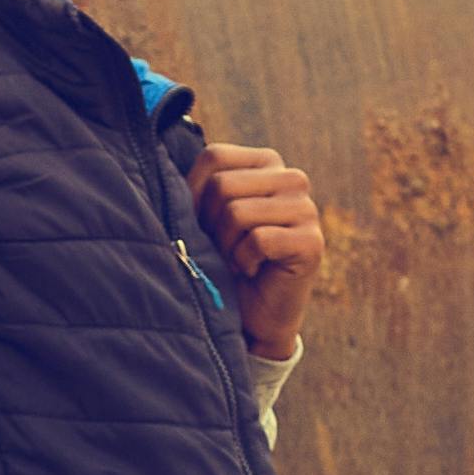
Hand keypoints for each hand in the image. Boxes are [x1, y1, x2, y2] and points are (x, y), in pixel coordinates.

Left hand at [190, 142, 324, 359]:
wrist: (250, 317)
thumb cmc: (222, 261)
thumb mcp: (204, 215)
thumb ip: (196, 186)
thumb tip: (161, 166)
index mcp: (266, 163)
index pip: (214, 157)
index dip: (194, 195)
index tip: (204, 226)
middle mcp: (292, 178)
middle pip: (222, 186)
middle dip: (210, 226)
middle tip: (224, 250)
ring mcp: (307, 209)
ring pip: (237, 213)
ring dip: (226, 248)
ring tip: (239, 261)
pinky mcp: (311, 242)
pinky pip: (258, 240)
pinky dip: (244, 263)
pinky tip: (254, 271)